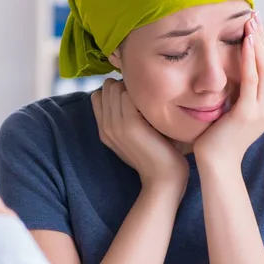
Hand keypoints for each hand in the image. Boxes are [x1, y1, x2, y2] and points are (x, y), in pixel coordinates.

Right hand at [92, 79, 188, 195]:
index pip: (98, 95)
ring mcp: (115, 125)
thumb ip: (124, 117)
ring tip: (150, 101)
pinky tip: (156, 105)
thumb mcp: (133, 135)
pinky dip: (141, 93)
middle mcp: (105, 126)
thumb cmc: (156, 153)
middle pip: (106, 87)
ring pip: (115, 87)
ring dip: (134, 88)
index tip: (135, 98)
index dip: (116, 91)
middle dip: (125, 85)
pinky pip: (127, 94)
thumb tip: (126, 92)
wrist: (164, 178)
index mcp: (103, 130)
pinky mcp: (129, 124)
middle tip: (146, 97)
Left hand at [193, 12, 263, 165]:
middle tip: (254, 16)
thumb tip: (237, 67)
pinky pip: (253, 78)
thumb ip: (243, 90)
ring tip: (250, 22)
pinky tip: (245, 40)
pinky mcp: (249, 112)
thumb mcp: (237, 108)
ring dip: (259, 42)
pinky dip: (250, 57)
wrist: (216, 163)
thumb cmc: (220, 135)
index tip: (256, 26)